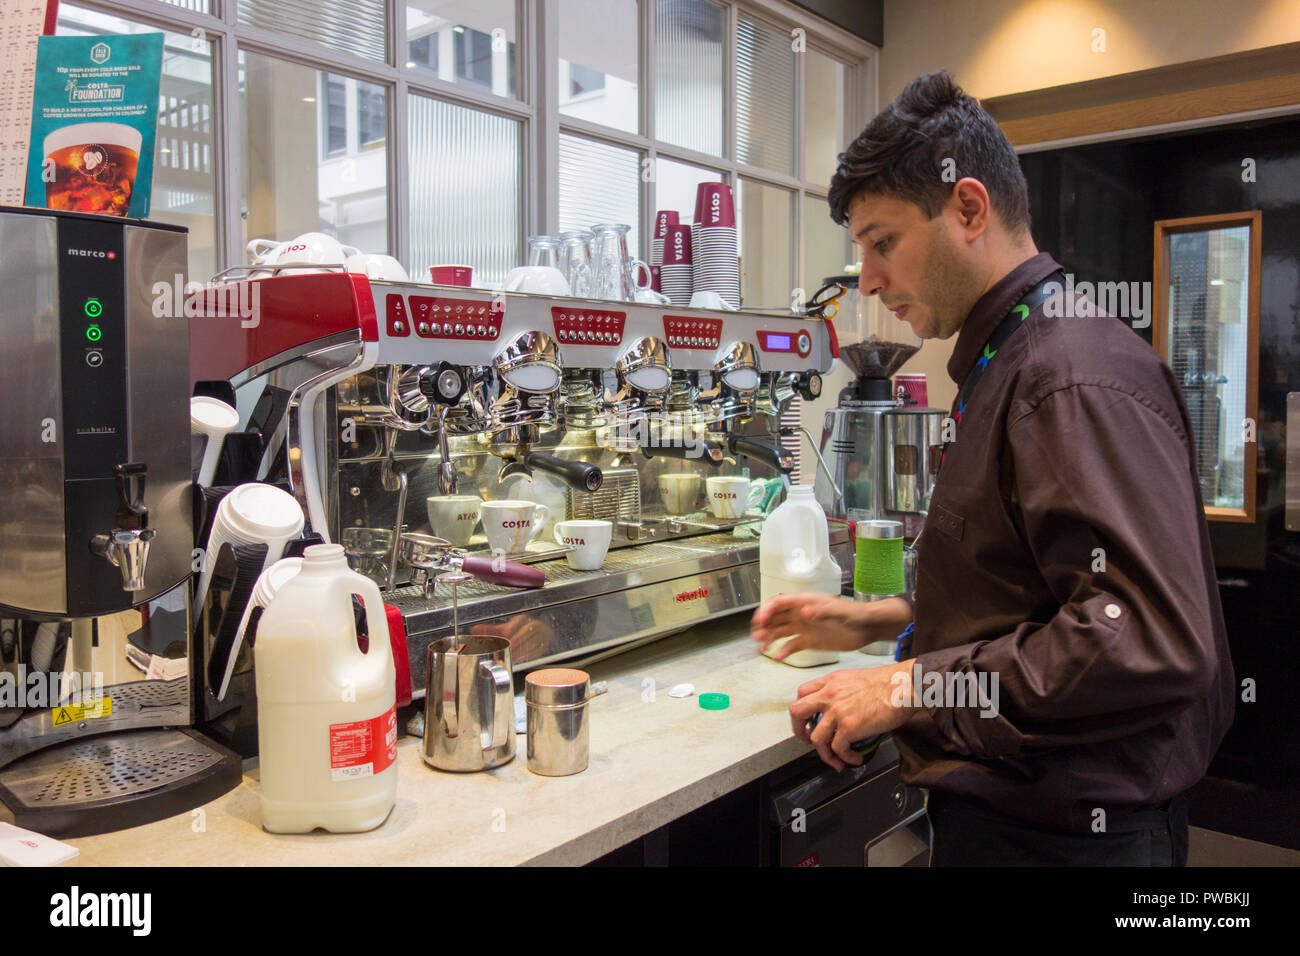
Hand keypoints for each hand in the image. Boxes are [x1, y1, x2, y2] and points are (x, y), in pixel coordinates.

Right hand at [750, 594, 910, 661]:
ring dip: (769, 638)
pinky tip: (778, 658)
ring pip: (780, 631)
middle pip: (776, 617)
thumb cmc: (855, 616)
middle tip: (756, 636)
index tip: (760, 621)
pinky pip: (792, 645)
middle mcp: (801, 614)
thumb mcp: (839, 612)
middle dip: (764, 625)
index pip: (779, 603)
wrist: (867, 628)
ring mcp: (805, 627)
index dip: (767, 610)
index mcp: (806, 603)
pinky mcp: (810, 641)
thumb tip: (804, 611)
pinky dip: (783, 651)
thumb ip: (822, 611)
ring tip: (762, 648)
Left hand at [789, 661, 915, 769]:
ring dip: (825, 753)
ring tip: (836, 759)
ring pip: (816, 738)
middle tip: (807, 740)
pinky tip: (854, 758)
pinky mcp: (849, 726)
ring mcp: (837, 711)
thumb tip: (842, 708)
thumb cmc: (889, 682)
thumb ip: (843, 691)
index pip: (803, 693)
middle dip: (799, 730)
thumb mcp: (857, 678)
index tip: (807, 720)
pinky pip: (838, 749)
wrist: (904, 685)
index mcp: (831, 681)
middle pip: (797, 712)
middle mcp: (830, 694)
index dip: (802, 709)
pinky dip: (845, 758)